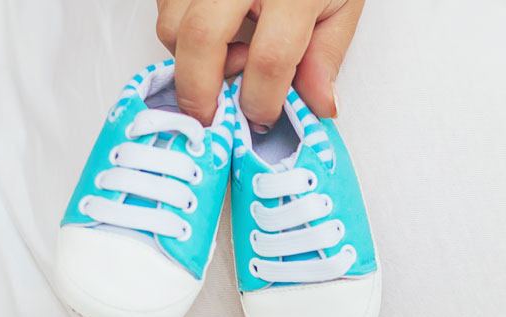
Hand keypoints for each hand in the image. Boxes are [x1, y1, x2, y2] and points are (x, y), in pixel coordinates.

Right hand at [155, 0, 364, 127]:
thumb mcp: (341, 4)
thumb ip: (326, 57)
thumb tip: (318, 107)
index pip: (270, 58)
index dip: (262, 100)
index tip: (263, 115)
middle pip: (201, 39)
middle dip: (200, 92)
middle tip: (213, 116)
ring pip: (172, 26)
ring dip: (189, 61)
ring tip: (227, 58)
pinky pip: (164, 9)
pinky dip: (181, 35)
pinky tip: (215, 34)